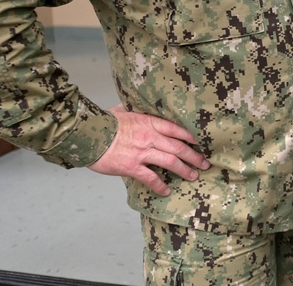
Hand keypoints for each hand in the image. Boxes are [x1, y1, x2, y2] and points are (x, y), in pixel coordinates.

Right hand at [88, 105, 209, 196]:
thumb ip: (134, 109)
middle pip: (179, 148)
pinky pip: (151, 178)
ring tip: (193, 176)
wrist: (87, 135)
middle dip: (194, 157)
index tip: (201, 142)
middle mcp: (150, 137)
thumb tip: (136, 101)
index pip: (177, 129)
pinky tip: (166, 191)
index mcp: (149, 122)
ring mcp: (142, 152)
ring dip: (184, 170)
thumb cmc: (104, 122)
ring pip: (170, 162)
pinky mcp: (132, 167)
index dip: (191, 137)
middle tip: (205, 163)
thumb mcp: (123, 109)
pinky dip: (160, 185)